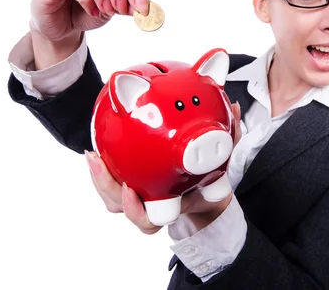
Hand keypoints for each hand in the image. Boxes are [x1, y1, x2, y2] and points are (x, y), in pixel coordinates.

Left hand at [85, 102, 241, 233]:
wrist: (207, 196)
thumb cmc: (211, 180)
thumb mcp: (224, 159)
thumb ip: (231, 139)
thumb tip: (234, 109)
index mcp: (173, 206)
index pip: (150, 219)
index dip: (137, 211)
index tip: (131, 192)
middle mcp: (153, 206)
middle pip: (121, 209)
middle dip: (108, 189)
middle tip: (100, 164)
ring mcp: (141, 199)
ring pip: (112, 199)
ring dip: (99, 179)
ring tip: (93, 155)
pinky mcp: (129, 185)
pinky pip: (110, 182)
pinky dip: (102, 169)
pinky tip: (98, 146)